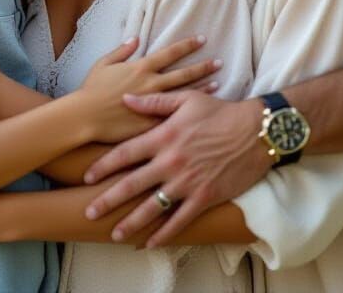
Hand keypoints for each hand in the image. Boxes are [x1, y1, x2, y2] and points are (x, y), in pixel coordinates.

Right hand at [79, 36, 220, 143]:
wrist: (84, 117)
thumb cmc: (91, 89)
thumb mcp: (104, 63)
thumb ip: (122, 50)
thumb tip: (136, 38)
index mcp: (140, 67)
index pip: (170, 53)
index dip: (187, 45)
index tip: (203, 39)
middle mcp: (151, 83)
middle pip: (183, 74)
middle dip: (203, 67)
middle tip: (219, 62)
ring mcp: (153, 104)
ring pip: (183, 95)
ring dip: (202, 89)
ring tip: (218, 84)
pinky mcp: (151, 123)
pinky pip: (174, 117)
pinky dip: (188, 113)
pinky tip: (201, 112)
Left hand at [83, 91, 267, 246]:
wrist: (256, 131)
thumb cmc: (220, 111)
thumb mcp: (186, 99)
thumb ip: (153, 102)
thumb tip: (126, 99)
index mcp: (164, 136)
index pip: (126, 153)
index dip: (104, 166)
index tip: (86, 176)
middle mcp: (171, 161)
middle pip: (133, 184)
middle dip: (108, 200)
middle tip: (89, 212)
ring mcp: (188, 182)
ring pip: (153, 207)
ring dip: (132, 222)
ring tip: (115, 234)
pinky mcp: (205, 197)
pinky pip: (180, 220)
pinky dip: (164, 234)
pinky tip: (150, 243)